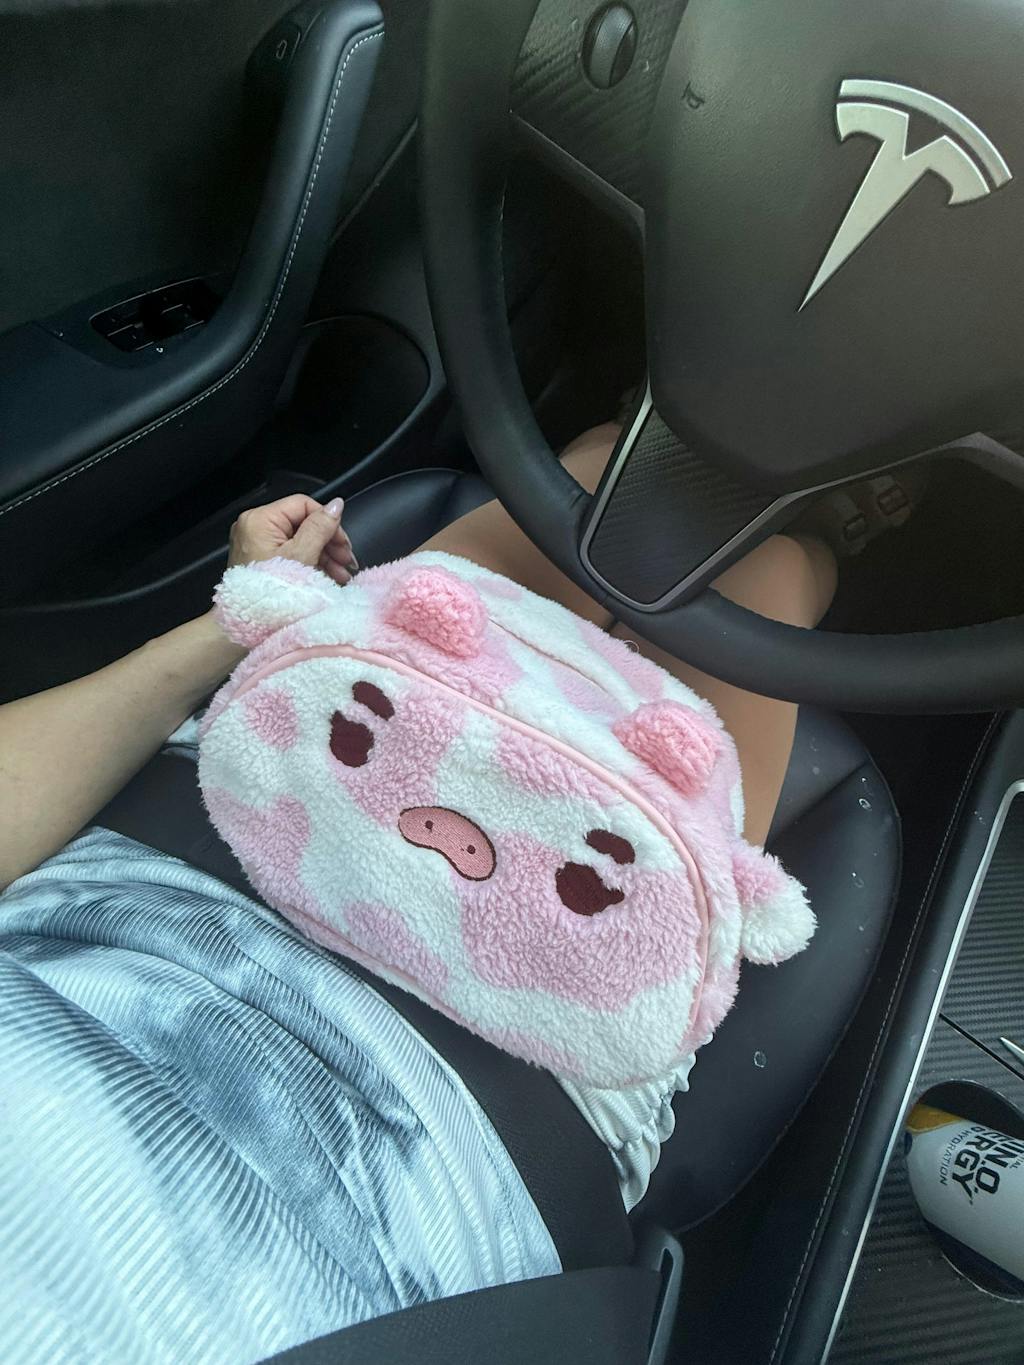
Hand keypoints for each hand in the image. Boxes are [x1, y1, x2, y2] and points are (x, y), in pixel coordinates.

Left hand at [227, 494, 357, 585]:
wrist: (245, 628)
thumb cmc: (269, 594)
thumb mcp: (302, 556)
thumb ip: (320, 528)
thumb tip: (335, 505)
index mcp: (260, 520)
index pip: (303, 505)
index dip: (328, 522)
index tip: (343, 542)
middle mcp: (254, 527)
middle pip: (302, 523)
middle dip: (328, 542)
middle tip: (346, 560)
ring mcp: (257, 543)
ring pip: (299, 539)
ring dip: (324, 555)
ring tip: (341, 574)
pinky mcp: (261, 558)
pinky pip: (290, 552)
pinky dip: (309, 562)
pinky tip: (327, 576)